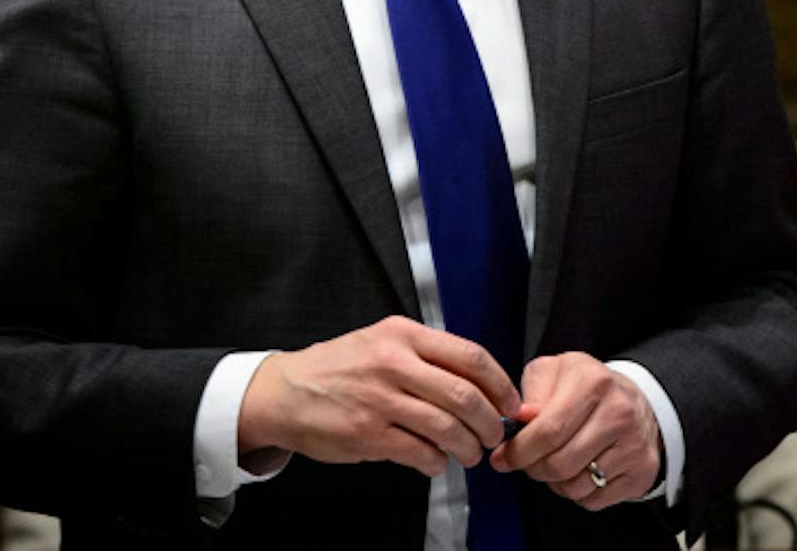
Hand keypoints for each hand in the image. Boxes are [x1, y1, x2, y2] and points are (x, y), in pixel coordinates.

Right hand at [238, 315, 521, 478]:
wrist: (286, 390)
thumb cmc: (340, 366)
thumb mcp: (383, 340)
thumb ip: (426, 355)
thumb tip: (477, 383)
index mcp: (403, 334)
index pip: (469, 356)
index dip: (499, 383)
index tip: (509, 402)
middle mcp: (393, 362)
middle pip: (464, 394)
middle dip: (489, 422)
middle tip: (494, 434)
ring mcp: (380, 399)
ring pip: (446, 427)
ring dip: (468, 448)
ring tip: (470, 454)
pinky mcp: (367, 434)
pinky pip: (419, 453)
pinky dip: (437, 463)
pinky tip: (436, 462)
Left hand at [490, 352, 660, 509]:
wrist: (635, 400)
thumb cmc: (586, 386)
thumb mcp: (555, 372)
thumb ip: (532, 393)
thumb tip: (518, 420)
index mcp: (593, 383)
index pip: (549, 430)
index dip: (519, 450)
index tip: (502, 457)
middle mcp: (618, 413)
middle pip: (560, 463)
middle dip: (533, 468)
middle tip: (525, 461)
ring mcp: (634, 446)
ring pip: (575, 486)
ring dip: (553, 482)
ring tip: (553, 461)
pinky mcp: (641, 473)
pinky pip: (594, 500)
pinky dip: (576, 492)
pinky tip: (577, 470)